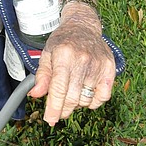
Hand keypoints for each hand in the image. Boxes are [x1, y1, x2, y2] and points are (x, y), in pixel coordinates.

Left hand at [28, 7, 115, 124]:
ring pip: (86, 99)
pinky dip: (93, 101)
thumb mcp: (47, 53)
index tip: (49, 119)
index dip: (53, 108)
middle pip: (72, 97)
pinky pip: (102, 97)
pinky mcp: (110, 69)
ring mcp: (98, 65)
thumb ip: (42, 75)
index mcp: (64, 55)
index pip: (58, 88)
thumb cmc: (63, 41)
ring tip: (71, 93)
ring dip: (77, 103)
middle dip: (63, 109)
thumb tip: (35, 94)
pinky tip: (85, 93)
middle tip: (58, 112)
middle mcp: (83, 60)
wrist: (83, 26)